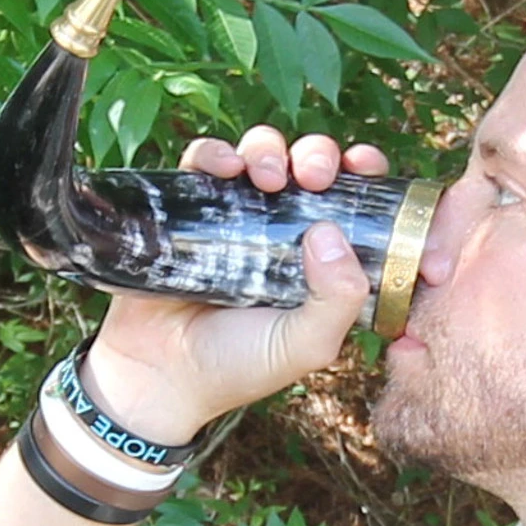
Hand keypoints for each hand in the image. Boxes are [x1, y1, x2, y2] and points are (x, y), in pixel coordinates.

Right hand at [81, 127, 389, 444]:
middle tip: (313, 176)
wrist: (159, 376)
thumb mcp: (306, 344)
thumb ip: (339, 301)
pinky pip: (204, 160)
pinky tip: (224, 168)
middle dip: (317, 155)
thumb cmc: (239, 366)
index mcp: (322, 258)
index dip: (367, 174)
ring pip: (261, 153)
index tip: (365, 165)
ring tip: (266, 177)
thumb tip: (331, 232)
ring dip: (270, 150)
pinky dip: (216, 152)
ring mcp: (234, 215)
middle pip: (310, 165)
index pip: (356, 200)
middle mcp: (282, 229)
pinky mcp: (187, 207)